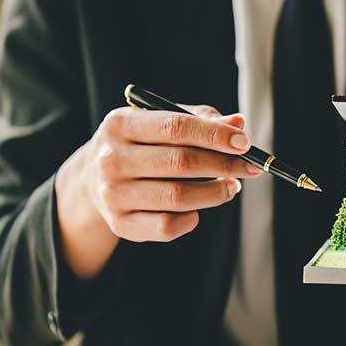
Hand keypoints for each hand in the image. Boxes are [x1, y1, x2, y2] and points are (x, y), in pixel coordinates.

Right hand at [55, 103, 259, 278]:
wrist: (94, 180)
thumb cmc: (142, 144)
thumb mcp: (162, 122)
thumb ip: (201, 120)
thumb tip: (238, 124)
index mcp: (120, 123)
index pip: (176, 126)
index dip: (215, 135)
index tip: (244, 143)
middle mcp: (111, 158)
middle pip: (181, 162)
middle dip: (224, 165)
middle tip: (250, 167)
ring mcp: (113, 194)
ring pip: (179, 197)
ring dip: (216, 193)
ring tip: (232, 186)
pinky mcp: (120, 224)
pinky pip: (169, 225)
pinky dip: (193, 218)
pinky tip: (199, 208)